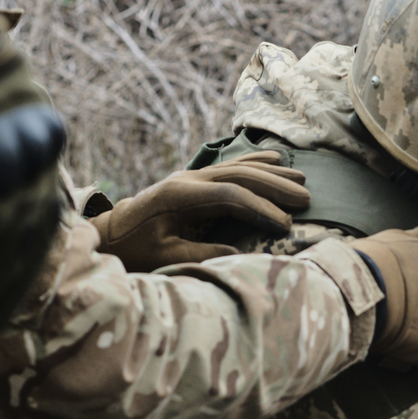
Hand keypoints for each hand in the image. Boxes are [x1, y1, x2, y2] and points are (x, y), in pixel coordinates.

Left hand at [93, 152, 311, 271]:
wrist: (110, 233)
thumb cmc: (134, 249)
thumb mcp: (163, 258)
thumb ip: (199, 255)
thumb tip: (239, 256)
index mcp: (179, 197)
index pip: (230, 197)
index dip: (261, 209)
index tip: (286, 225)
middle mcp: (188, 180)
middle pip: (239, 176)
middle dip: (275, 187)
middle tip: (307, 200)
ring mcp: (191, 176)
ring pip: (238, 168)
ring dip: (272, 174)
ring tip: (303, 182)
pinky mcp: (194, 180)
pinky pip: (230, 166)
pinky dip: (255, 162)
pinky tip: (276, 161)